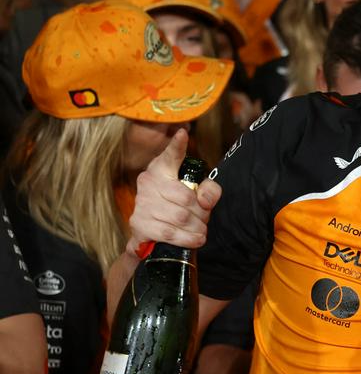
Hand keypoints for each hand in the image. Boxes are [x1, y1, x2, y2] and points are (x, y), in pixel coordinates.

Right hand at [126, 130, 220, 253]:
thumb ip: (209, 191)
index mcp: (162, 169)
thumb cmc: (178, 208)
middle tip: (203, 218)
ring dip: (197, 227)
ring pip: (181, 217)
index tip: (183, 135)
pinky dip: (188, 239)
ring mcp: (142, 203)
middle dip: (202, 213)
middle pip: (187, 199)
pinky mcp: (139, 223)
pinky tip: (195, 239)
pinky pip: (170, 233)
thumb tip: (205, 199)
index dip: (177, 146)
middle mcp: (149, 182)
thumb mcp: (197, 196)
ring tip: (199, 229)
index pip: (171, 156)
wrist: (153, 235)